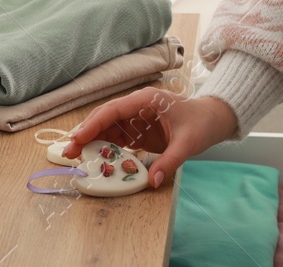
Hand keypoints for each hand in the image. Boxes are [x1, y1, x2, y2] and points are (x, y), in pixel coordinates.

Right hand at [59, 85, 237, 189]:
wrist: (213, 119)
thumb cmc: (201, 124)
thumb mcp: (188, 143)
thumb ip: (170, 161)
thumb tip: (152, 181)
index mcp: (146, 100)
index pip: (113, 110)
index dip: (93, 124)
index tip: (78, 139)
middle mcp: (137, 106)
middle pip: (105, 118)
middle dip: (86, 134)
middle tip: (69, 152)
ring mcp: (137, 118)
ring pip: (108, 128)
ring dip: (93, 142)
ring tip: (76, 157)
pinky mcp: (139, 131)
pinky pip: (118, 138)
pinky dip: (106, 148)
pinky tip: (96, 159)